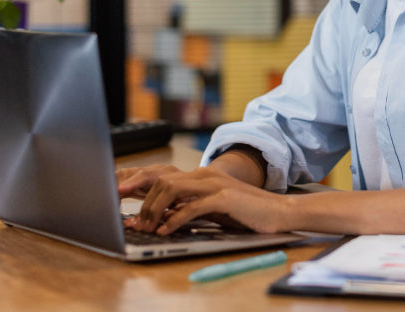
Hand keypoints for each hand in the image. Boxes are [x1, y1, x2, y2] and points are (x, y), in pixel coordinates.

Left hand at [117, 165, 289, 234]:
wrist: (279, 212)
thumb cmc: (246, 213)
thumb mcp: (213, 209)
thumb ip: (190, 208)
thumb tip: (163, 217)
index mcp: (202, 175)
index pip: (163, 178)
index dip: (141, 191)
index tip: (126, 206)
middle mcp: (205, 175)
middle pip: (162, 181)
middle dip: (142, 202)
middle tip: (134, 224)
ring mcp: (215, 184)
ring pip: (172, 189)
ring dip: (154, 210)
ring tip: (147, 228)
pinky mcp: (224, 198)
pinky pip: (192, 206)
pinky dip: (174, 219)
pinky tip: (166, 230)